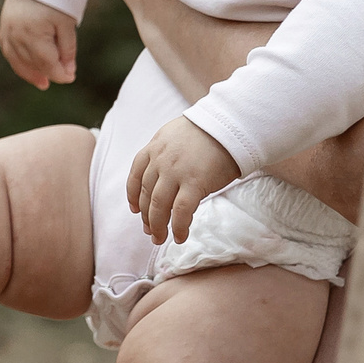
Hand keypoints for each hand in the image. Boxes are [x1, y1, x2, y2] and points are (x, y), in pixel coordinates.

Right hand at [0, 0, 76, 90]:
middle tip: (62, 78)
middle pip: (33, 64)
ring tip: (42, 82)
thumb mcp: (67, 24)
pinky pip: (9, 52)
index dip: (60, 74)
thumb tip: (68, 72)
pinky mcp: (3, 29)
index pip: (47, 63)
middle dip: (48, 73)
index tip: (71, 78)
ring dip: (31, 73)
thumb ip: (67, 49)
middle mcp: (17, 36)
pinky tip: (28, 68)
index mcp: (34, 35)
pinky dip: (18, 63)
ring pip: (18, 61)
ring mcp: (7, 33)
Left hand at [128, 117, 238, 243]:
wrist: (231, 124)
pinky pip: (181, 211)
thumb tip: (165, 175)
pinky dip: (178, 227)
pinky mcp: (194, 183)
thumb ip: (166, 153)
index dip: (133, 195)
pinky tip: (180, 236)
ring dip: (157, 226)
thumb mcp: (176, 135)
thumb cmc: (210, 130)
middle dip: (146, 216)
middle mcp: (160, 161)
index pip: (135, 176)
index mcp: (154, 148)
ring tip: (159, 238)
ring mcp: (175, 173)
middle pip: (146, 194)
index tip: (135, 209)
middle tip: (149, 231)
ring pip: (159, 206)